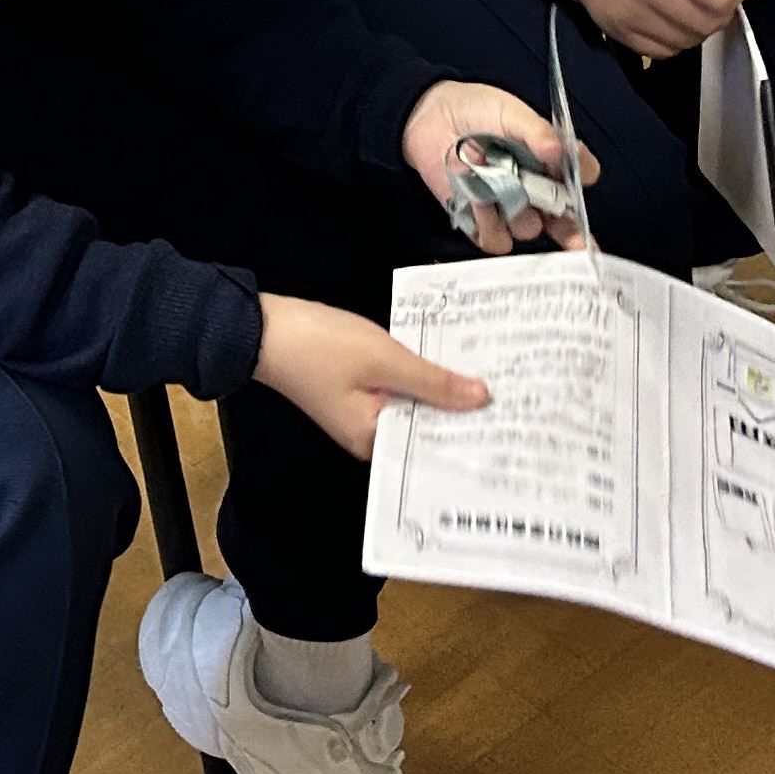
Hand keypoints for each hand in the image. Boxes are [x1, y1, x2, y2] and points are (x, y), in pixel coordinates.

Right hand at [252, 294, 486, 460]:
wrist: (262, 327)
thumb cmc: (319, 346)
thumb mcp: (384, 359)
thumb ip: (432, 381)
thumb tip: (480, 399)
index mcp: (374, 442)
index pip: (432, 446)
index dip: (470, 432)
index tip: (509, 422)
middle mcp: (369, 437)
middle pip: (425, 429)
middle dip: (461, 412)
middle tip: (511, 400)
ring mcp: (362, 415)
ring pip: (415, 408)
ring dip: (442, 393)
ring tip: (489, 382)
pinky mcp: (357, 393)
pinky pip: (399, 392)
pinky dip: (420, 380)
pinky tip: (445, 366)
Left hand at [400, 82, 598, 252]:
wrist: (431, 117)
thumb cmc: (475, 109)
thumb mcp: (510, 112)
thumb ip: (536, 131)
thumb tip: (559, 150)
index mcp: (549, 159)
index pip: (581, 174)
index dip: (584, 178)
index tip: (581, 174)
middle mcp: (535, 188)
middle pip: (566, 220)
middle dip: (572, 231)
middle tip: (572, 231)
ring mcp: (510, 207)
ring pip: (529, 229)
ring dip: (517, 214)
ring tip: (497, 186)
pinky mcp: (482, 222)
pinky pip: (496, 238)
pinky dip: (489, 223)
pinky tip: (479, 200)